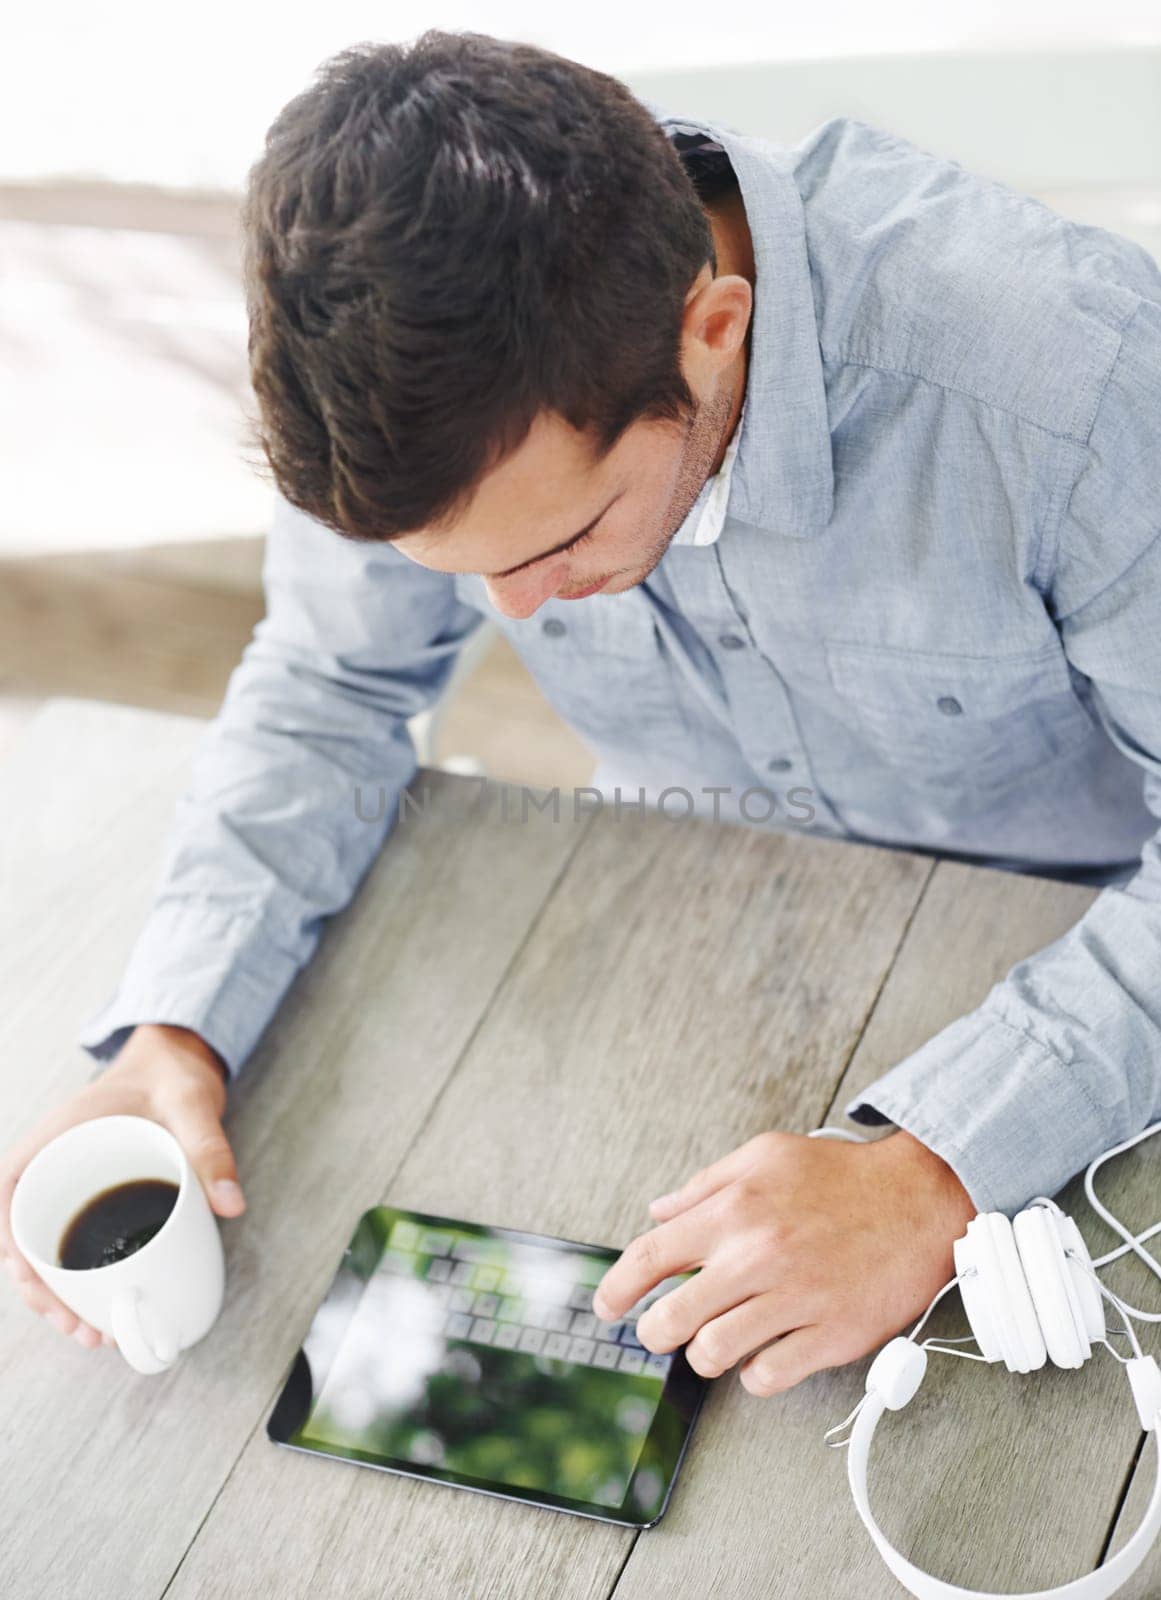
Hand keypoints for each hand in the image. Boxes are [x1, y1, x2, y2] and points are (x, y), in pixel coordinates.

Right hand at [0, 1025, 244, 1350]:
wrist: (177, 1063)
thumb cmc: (170, 1076)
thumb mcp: (191, 1104)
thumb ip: (210, 1147)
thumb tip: (232, 1204)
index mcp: (51, 1140)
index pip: (5, 1195)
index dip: (11, 1243)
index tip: (33, 1280)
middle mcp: (48, 1168)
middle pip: (21, 1239)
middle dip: (40, 1292)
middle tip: (82, 1329)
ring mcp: (66, 1187)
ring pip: (43, 1251)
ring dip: (57, 1297)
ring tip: (94, 1335)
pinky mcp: (89, 1200)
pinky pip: (70, 1245)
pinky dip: (78, 1281)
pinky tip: (103, 1309)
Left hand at [593, 1128, 975, 1395]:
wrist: (918, 1199)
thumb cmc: (839, 1177)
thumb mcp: (765, 1156)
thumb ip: (705, 1185)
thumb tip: (658, 1213)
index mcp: (735, 1210)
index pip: (651, 1256)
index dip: (617, 1287)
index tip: (605, 1306)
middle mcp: (758, 1256)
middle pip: (673, 1318)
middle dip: (655, 1331)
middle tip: (660, 1331)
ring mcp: (795, 1298)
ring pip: (714, 1353)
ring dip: (705, 1354)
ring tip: (715, 1340)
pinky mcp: (830, 1334)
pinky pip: (768, 1376)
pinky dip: (755, 1373)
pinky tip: (761, 1353)